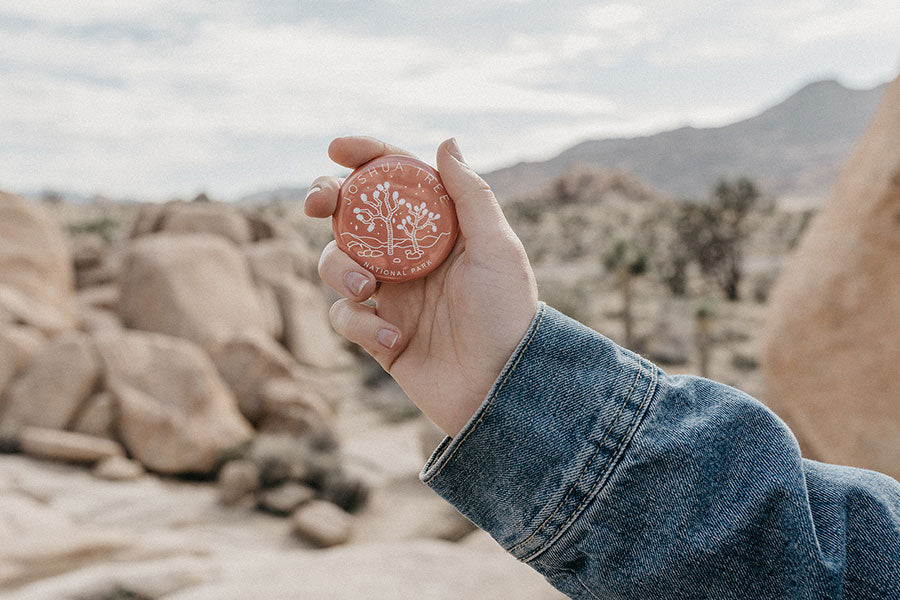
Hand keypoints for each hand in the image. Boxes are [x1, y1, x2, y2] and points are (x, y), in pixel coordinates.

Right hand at [306, 137, 537, 436]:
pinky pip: (345, 316)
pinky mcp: (377, 333)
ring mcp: (390, 294)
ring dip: (341, 269)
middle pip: (351, 215)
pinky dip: (361, 323)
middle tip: (319, 204)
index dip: (365, 157)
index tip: (338, 148)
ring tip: (370, 290)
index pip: (395, 181)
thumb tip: (445, 142)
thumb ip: (471, 195)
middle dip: (326, 201)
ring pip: (336, 263)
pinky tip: (395, 339)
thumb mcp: (497, 249)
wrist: (501, 390)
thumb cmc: (508, 315)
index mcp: (436, 230)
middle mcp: (408, 257)